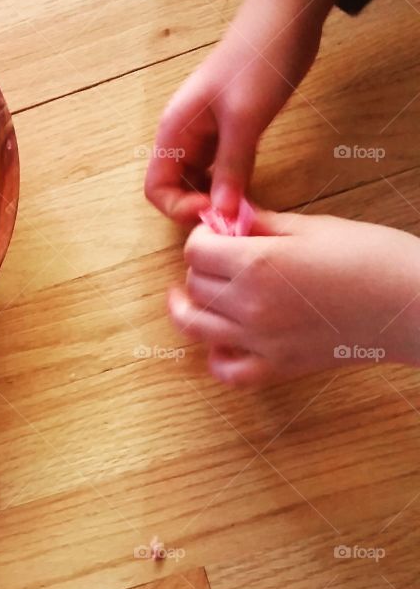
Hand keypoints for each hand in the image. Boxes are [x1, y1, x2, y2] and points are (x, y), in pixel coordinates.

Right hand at [144, 0, 335, 222]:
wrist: (285, 18)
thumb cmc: (258, 62)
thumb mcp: (244, 121)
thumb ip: (230, 169)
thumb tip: (221, 215)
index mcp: (175, 129)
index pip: (156, 187)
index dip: (180, 207)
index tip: (216, 211)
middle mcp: (183, 134)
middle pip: (175, 187)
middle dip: (198, 206)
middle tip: (234, 215)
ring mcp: (206, 132)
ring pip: (198, 179)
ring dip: (216, 197)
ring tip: (244, 206)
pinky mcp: (229, 129)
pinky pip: (219, 167)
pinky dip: (230, 183)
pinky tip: (250, 188)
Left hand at [168, 210, 419, 384]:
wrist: (413, 304)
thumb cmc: (372, 257)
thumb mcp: (312, 227)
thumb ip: (262, 223)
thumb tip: (231, 216)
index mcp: (257, 265)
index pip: (195, 250)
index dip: (203, 236)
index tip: (219, 232)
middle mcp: (250, 306)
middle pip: (194, 285)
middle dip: (202, 266)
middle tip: (221, 256)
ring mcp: (262, 341)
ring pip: (195, 327)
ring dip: (192, 307)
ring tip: (201, 293)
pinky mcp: (279, 367)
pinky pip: (227, 371)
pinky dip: (217, 356)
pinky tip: (224, 338)